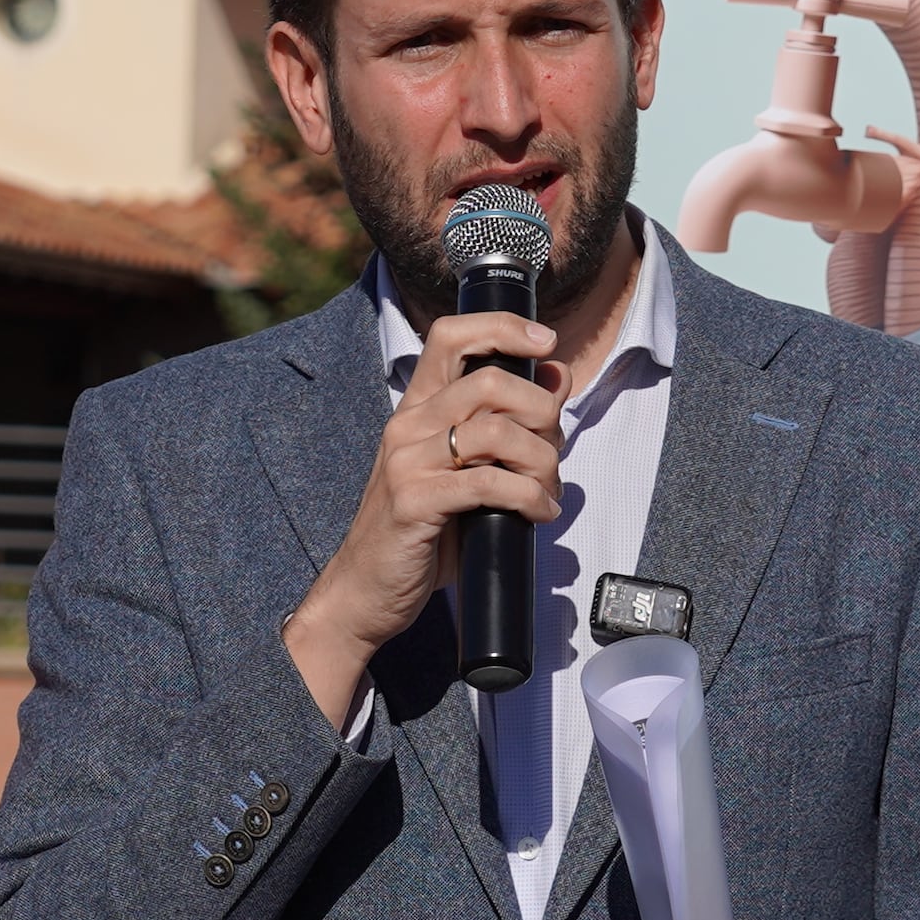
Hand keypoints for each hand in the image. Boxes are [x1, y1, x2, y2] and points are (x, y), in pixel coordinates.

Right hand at [286, 310, 563, 722]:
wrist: (363, 592)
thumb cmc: (420, 535)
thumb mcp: (464, 471)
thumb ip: (505, 428)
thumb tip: (555, 379)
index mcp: (417, 410)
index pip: (451, 336)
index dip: (503, 327)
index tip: (545, 341)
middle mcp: (407, 425)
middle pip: (491, 381)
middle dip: (542, 412)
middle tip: (554, 450)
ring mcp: (407, 461)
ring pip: (497, 432)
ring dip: (542, 461)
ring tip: (548, 490)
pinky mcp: (415, 501)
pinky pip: (489, 484)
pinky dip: (529, 497)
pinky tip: (538, 513)